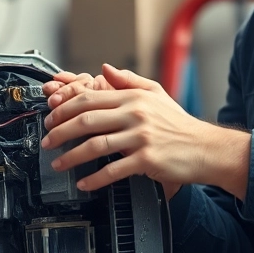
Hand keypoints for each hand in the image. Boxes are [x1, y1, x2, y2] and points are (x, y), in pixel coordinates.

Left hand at [40, 64, 250, 197]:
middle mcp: (135, 115)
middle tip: (47, 141)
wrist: (206, 148)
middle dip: (60, 131)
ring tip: (58, 163)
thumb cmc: (179, 124)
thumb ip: (128, 80)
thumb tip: (104, 70)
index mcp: (133, 98)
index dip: (64, 108)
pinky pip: (114, 169)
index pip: (89, 98)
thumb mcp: (156, 93)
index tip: (50, 118)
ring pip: (95, 145)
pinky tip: (84, 182)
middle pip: (86, 120)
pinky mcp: (146, 160)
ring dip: (71, 156)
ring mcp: (140, 137)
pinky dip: (95, 178)